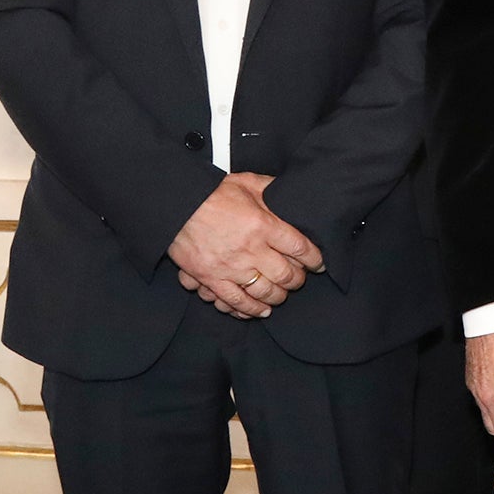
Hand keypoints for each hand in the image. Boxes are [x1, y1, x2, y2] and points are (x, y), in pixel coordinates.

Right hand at [166, 172, 322, 318]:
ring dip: (277, 297)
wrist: (174, 205)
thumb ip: (272, 190)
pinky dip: (250, 310)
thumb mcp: (247, 183)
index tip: (319, 263)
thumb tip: (291, 192)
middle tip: (298, 279)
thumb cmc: (211, 193)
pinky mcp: (211, 279)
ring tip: (280, 294)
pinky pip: (235, 302)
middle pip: (286, 276)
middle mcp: (250, 250)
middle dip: (297, 280)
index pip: (300, 248)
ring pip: (265, 293)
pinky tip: (260, 310)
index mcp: (263, 225)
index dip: (315, 259)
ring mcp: (230, 267)